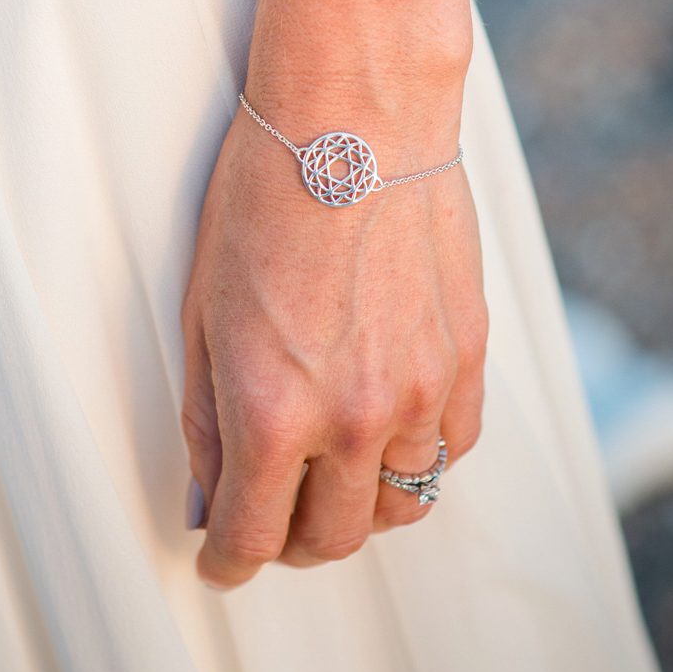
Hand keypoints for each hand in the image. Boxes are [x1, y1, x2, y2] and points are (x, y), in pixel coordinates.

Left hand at [181, 72, 487, 588]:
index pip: (253, 537)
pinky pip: (454, 447)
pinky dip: (419, 456)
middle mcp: (355, 418)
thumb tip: (208, 491)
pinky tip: (388, 429)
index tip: (221, 556)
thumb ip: (207, 415)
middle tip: (270, 520)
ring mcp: (423, 390)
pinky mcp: (469, 356)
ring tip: (331, 476)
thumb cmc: (266, 188)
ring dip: (360, 505)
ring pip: (401, 505)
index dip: (228, 559)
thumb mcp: (203, 306)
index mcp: (274, 410)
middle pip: (332, 539)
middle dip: (290, 543)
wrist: (357, 111)